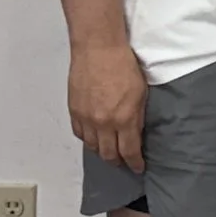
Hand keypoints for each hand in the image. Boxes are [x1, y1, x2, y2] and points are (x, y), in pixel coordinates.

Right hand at [68, 40, 148, 169]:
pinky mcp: (74, 111)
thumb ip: (137, 116)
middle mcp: (103, 123)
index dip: (134, 163)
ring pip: (92, 146)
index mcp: (123, 119)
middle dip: (117, 161)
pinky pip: (80, 134)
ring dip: (102, 151)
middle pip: (108, 154)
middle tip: (123, 162)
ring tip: (109, 150)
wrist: (98, 48)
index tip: (137, 167)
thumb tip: (136, 132)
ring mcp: (86, 118)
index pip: (129, 151)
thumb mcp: (141, 92)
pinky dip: (88, 139)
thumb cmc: (123, 64)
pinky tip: (93, 137)